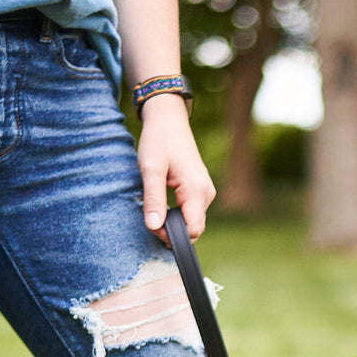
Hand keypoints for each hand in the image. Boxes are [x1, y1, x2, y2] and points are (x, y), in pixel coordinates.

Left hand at [135, 94, 215, 244]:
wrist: (169, 121)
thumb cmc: (159, 141)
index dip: (173, 235)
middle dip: (172, 230)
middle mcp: (206, 194)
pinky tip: (164, 203)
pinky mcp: (202, 190)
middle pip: (194, 228)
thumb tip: (154, 227)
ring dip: (175, 222)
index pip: (193, 229)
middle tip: (150, 217)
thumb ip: (153, 200)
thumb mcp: (151, 170)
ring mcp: (206, 192)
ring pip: (193, 221)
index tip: (153, 226)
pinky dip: (179, 214)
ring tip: (155, 207)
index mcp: (196, 190)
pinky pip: (193, 212)